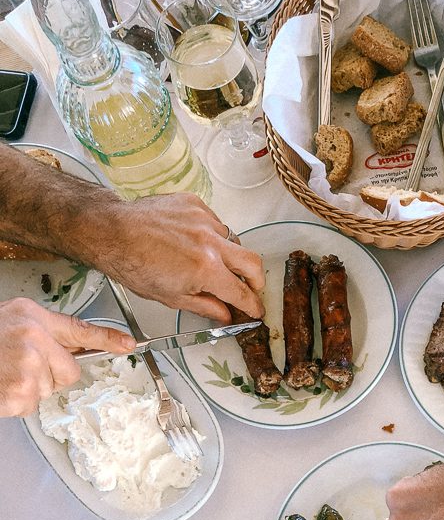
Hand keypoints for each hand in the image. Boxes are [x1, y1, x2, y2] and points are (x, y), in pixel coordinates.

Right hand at [0, 299, 135, 416]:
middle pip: (69, 372)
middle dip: (50, 373)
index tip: (129, 345)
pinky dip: (17, 400)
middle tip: (21, 364)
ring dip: (31, 387)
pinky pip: (31, 404)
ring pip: (49, 390)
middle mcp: (34, 341)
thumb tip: (79, 346)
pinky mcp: (19, 394)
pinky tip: (3, 384)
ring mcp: (27, 369)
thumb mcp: (17, 319)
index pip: (80, 331)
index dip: (108, 339)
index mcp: (34, 320)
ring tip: (7, 372)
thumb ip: (48, 331)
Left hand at [103, 194, 265, 323]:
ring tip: (215, 263)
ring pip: (234, 240)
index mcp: (206, 269)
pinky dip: (213, 236)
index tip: (255, 310)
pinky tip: (197, 242)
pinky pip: (216, 222)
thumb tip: (225, 314)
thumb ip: (205, 306)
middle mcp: (211, 242)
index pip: (242, 292)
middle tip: (250, 289)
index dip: (253, 305)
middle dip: (256, 281)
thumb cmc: (134, 265)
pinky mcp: (194, 204)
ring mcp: (204, 219)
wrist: (112, 232)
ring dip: (231, 256)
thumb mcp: (171, 297)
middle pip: (253, 263)